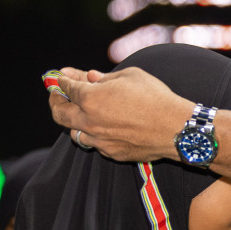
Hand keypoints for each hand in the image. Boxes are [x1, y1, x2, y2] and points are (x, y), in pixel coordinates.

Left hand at [46, 66, 182, 161]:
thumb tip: (90, 77)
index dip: (61, 81)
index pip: (66, 88)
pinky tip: (103, 126)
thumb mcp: (130, 76)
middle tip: (57, 95)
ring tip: (80, 113)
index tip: (59, 77)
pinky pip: (94, 143)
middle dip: (55, 102)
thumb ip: (105, 78)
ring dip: (74, 121)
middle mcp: (89, 121)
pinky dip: (94, 133)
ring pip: (74, 132)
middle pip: (59, 113)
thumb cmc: (155, 97)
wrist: (175, 128)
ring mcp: (99, 140)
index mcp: (90, 98)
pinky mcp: (111, 152)